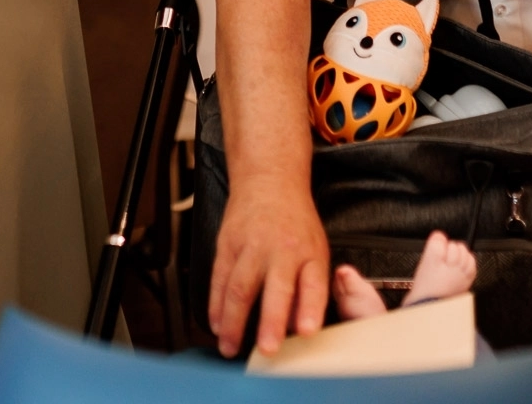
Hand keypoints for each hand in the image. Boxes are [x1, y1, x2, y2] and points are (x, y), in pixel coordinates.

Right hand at [208, 176, 329, 357]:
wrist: (269, 181)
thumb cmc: (296, 222)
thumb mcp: (316, 251)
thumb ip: (310, 289)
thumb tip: (299, 329)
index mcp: (309, 253)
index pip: (313, 283)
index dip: (310, 308)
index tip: (306, 332)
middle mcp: (281, 249)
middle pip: (275, 287)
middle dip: (270, 321)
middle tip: (267, 349)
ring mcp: (252, 245)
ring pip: (240, 287)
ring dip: (234, 321)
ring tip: (230, 347)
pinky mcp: (228, 244)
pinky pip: (219, 278)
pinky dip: (215, 304)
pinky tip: (216, 323)